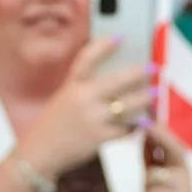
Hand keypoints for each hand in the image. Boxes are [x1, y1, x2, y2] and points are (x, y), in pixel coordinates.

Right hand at [17, 38, 154, 179]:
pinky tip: (143, 121)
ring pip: (127, 104)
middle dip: (138, 73)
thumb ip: (87, 86)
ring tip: (154, 93)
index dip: (102, 47)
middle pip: (115, 81)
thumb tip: (120, 71)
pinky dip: (136, 125)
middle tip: (153, 68)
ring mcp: (92, 118)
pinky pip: (126, 128)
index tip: (119, 38)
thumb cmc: (56, 123)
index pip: (86, 60)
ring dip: (144, 98)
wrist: (37, 154)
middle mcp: (82, 99)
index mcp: (72, 86)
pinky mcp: (99, 137)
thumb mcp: (66, 97)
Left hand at [143, 125, 191, 191]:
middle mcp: (185, 170)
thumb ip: (151, 154)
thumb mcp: (157, 174)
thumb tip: (142, 131)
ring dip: (145, 184)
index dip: (160, 127)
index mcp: (179, 162)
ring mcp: (184, 186)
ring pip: (154, 176)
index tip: (147, 114)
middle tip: (148, 125)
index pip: (171, 139)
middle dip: (160, 137)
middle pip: (173, 148)